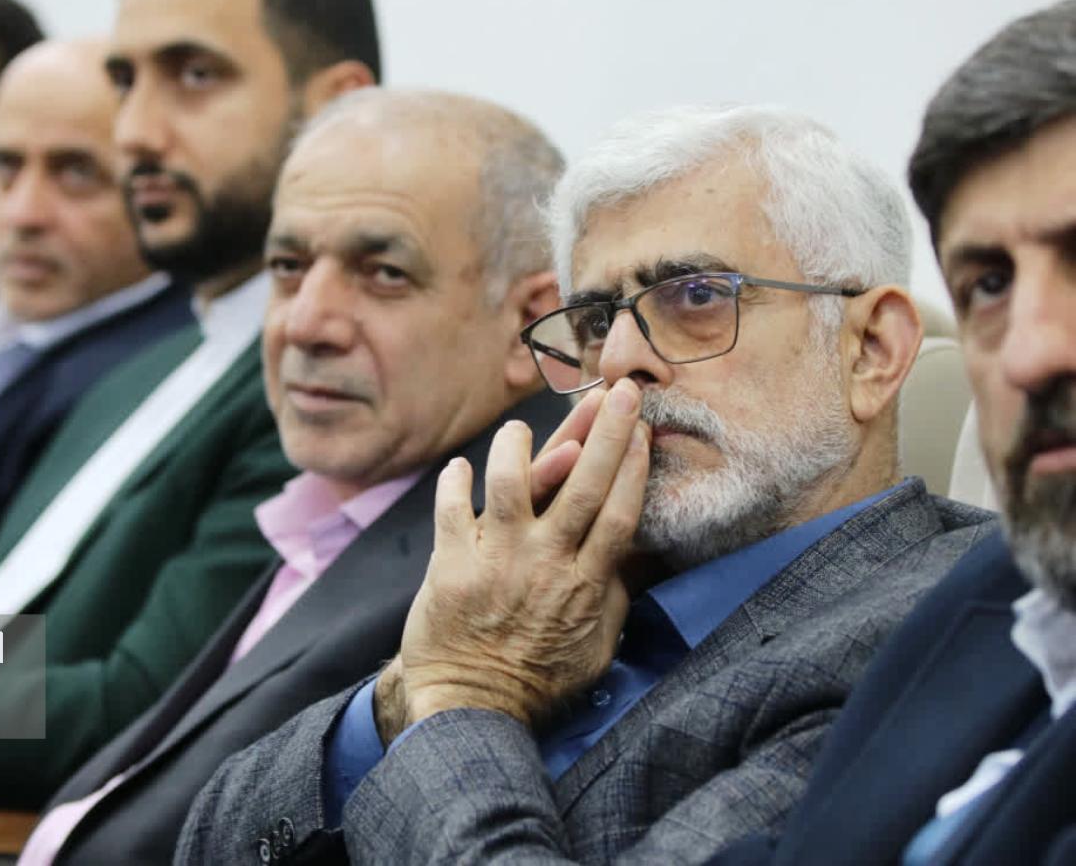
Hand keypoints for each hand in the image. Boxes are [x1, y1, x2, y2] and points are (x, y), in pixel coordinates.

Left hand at [390, 378, 648, 733]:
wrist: (471, 705)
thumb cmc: (539, 678)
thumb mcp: (597, 644)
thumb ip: (613, 594)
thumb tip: (634, 551)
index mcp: (587, 584)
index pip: (620, 512)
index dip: (634, 466)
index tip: (644, 429)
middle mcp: (546, 563)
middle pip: (585, 484)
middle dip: (607, 431)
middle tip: (621, 390)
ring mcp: (498, 560)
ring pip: (513, 481)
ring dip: (520, 445)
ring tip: (521, 428)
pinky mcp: (452, 564)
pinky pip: (453, 506)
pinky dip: (456, 482)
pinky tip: (462, 467)